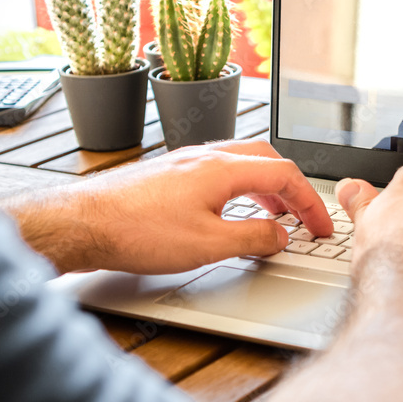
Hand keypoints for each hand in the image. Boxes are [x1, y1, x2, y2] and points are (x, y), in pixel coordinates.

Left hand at [4, 140, 332, 273]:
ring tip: (275, 216)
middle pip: (267, 159)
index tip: (321, 227)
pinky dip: (241, 189)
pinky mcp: (169, 175)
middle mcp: (206, 156)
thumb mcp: (208, 244)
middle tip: (304, 216)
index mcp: (223, 168)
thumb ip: (252, 238)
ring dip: (266, 188)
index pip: (285, 174)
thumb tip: (279, 235)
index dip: (310, 202)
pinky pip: (220, 173)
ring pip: (242, 163)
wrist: (81, 223)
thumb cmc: (136, 230)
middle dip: (292, 188)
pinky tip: (232, 212)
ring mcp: (185, 163)